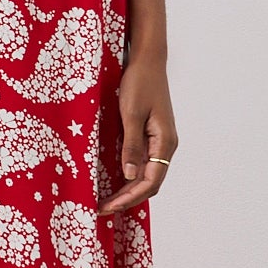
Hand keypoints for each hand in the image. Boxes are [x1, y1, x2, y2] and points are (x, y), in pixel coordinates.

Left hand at [97, 54, 174, 218]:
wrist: (147, 59)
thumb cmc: (139, 82)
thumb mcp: (131, 113)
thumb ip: (131, 145)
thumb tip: (129, 176)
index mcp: (165, 141)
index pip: (150, 181)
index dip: (129, 197)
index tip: (108, 206)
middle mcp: (165, 145)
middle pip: (149, 182)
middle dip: (127, 198)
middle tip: (101, 208)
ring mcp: (159, 140)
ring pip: (146, 174)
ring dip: (128, 190)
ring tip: (106, 200)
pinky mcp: (150, 135)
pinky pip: (142, 162)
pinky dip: (128, 175)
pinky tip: (113, 180)